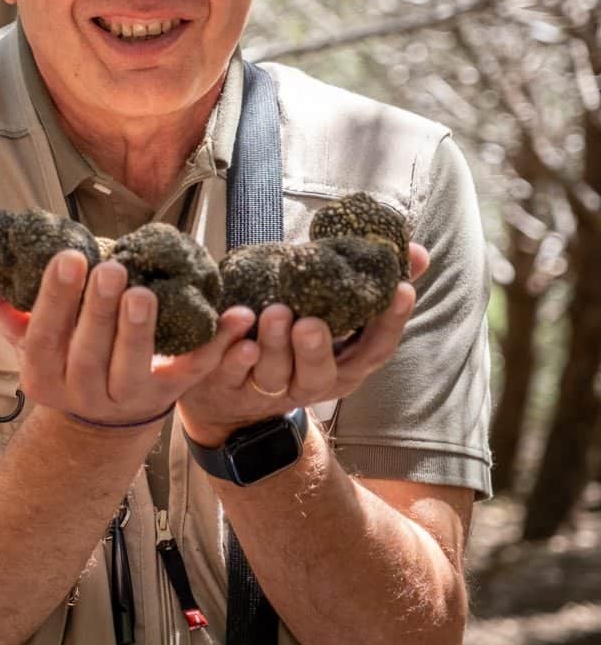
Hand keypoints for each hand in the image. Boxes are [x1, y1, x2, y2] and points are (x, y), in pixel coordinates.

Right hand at [0, 247, 255, 430]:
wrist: (97, 425)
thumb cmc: (58, 361)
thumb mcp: (20, 335)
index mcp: (42, 375)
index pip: (44, 337)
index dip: (56, 300)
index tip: (69, 258)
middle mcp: (82, 393)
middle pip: (88, 353)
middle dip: (98, 312)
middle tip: (110, 269)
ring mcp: (127, 399)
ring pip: (133, 369)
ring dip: (140, 332)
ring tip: (144, 292)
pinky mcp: (168, 397)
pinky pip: (193, 374)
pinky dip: (217, 348)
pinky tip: (235, 316)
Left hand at [178, 243, 428, 446]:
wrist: (228, 392)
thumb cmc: (292, 342)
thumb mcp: (332, 314)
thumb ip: (371, 286)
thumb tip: (417, 252)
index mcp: (343, 366)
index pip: (375, 350)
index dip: (390, 322)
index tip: (400, 289)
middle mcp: (310, 383)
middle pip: (319, 373)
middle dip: (316, 349)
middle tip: (309, 322)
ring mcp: (268, 389)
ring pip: (273, 374)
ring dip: (274, 345)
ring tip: (273, 313)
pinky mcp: (227, 387)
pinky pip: (229, 373)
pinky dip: (231, 353)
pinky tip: (235, 329)